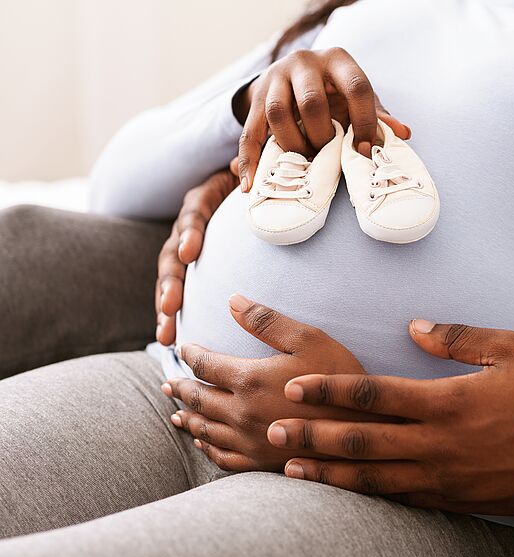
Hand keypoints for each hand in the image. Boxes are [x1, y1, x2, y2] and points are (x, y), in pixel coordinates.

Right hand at [155, 161, 237, 344]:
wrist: (243, 189)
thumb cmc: (251, 183)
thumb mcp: (250, 172)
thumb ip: (248, 169)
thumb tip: (241, 163)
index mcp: (201, 201)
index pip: (193, 215)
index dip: (190, 233)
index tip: (190, 254)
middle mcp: (186, 226)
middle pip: (171, 255)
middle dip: (170, 283)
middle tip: (170, 307)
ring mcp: (183, 249)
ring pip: (169, 279)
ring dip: (166, 307)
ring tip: (165, 334)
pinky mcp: (188, 269)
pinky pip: (177, 292)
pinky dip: (172, 316)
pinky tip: (170, 340)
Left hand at [161, 295, 378, 471]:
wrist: (366, 430)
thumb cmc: (341, 379)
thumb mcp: (309, 339)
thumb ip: (267, 320)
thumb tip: (232, 301)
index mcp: (248, 379)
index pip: (205, 365)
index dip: (191, 355)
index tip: (184, 349)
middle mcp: (241, 412)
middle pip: (197, 399)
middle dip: (181, 388)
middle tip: (169, 383)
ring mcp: (249, 441)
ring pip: (205, 430)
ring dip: (187, 418)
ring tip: (176, 413)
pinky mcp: (261, 462)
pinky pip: (223, 457)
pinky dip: (207, 448)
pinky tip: (204, 443)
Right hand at [235, 47, 410, 191]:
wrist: (294, 75)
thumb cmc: (336, 92)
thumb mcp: (358, 98)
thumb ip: (378, 115)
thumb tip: (403, 133)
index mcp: (339, 60)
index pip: (357, 87)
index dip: (364, 122)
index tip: (363, 151)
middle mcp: (305, 63)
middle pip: (311, 101)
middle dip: (321, 136)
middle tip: (327, 156)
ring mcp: (277, 78)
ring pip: (278, 113)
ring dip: (292, 145)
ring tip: (303, 164)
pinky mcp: (257, 98)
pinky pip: (250, 132)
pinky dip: (250, 160)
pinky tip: (251, 184)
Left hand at [270, 321, 513, 514]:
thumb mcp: (511, 349)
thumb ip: (458, 337)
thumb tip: (413, 326)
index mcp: (449, 401)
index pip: (375, 395)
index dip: (330, 390)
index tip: (295, 387)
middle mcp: (440, 443)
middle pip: (362, 441)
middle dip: (313, 435)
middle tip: (270, 431)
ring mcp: (445, 477)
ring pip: (373, 478)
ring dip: (328, 473)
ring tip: (289, 468)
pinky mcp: (454, 500)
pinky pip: (401, 498)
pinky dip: (366, 495)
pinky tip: (342, 490)